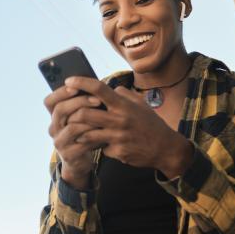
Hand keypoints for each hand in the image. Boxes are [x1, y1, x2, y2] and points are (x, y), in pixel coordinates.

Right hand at [43, 85, 102, 187]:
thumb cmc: (84, 133)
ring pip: (71, 127)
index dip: (61, 92)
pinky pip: (81, 142)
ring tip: (103, 116)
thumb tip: (94, 84)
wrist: (81, 161)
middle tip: (97, 100)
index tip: (76, 86)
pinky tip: (104, 132)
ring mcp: (59, 142)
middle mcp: (53, 128)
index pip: (50, 101)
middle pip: (60, 110)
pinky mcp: (68, 154)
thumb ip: (82, 104)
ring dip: (89, 120)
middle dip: (80, 102)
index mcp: (55, 116)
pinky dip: (94, 136)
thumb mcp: (81, 117)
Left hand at [64, 76, 193, 177]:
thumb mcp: (140, 104)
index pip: (99, 89)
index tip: (68, 81)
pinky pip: (100, 148)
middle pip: (85, 114)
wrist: (165, 149)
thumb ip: (123, 95)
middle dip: (73, 114)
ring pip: (87, 134)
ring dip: (80, 132)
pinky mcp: (118, 152)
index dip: (81, 83)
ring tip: (78, 131)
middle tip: (68, 114)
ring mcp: (118, 137)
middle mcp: (120, 120)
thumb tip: (108, 87)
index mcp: (124, 105)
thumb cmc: (151, 124)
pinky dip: (99, 146)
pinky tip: (103, 145)